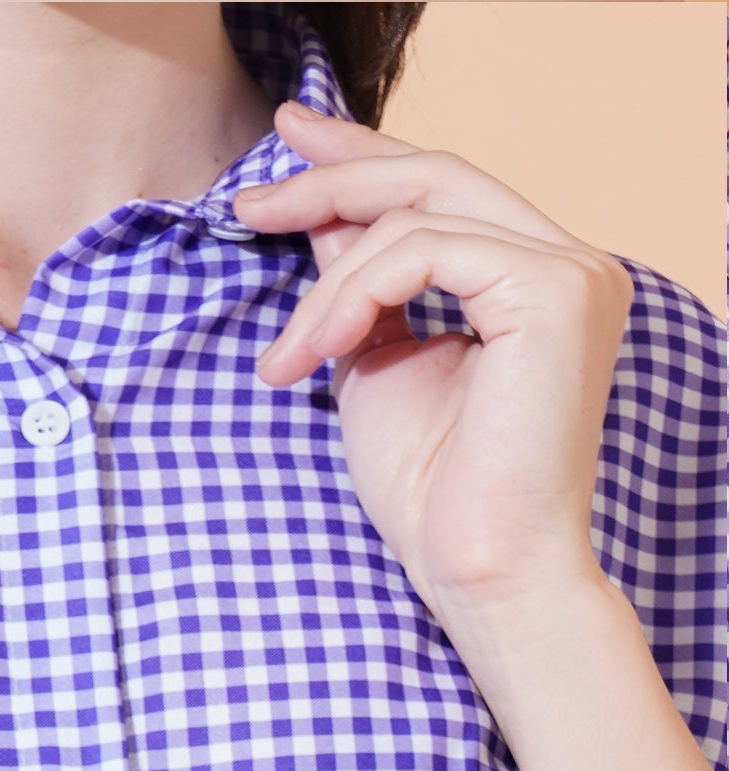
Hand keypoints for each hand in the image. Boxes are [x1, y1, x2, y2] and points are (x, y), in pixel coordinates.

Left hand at [232, 102, 631, 656]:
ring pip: (417, 215)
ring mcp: (570, 272)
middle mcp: (568, 262)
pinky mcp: (554, 293)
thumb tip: (319, 215)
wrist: (478, 572)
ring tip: (284, 358)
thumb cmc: (432, 495)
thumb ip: (358, 286)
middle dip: (332, 176)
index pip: (443, 189)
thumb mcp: (375, 363)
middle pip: (435, 174)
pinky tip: (313, 350)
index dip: (359, 158)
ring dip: (325, 280)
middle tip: (248, 198)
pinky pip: (423, 251)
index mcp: (535, 277)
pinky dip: (351, 293)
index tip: (280, 149)